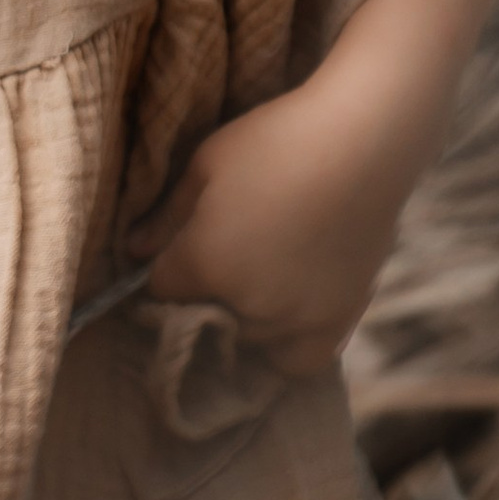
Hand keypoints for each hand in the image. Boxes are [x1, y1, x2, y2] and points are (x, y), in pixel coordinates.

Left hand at [135, 85, 405, 382]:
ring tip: (255, 281)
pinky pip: (300, 360)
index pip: (159, 289)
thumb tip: (134, 251)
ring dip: (243, 320)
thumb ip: (168, 216)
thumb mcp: (207, 163)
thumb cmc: (277, 139)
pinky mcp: (339, 318)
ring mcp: (296, 316)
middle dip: (202, 294)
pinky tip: (286, 314)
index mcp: (205, 263)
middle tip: (220, 258)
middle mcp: (248, 302)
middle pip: (204, 319)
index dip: (163, 269)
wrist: (365, 141)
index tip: (171, 255)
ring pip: (249, 341)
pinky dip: (286, 346)